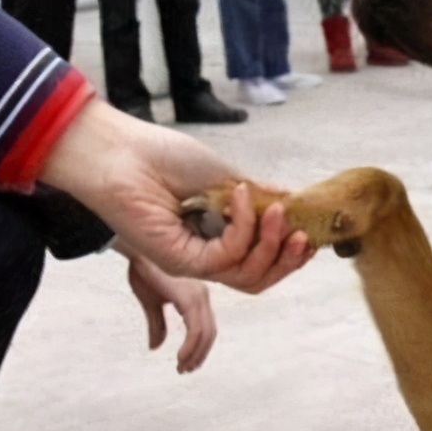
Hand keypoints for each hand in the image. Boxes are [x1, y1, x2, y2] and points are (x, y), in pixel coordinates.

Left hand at [40, 99, 315, 290]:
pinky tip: (236, 194)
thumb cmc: (163, 158)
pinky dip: (241, 227)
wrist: (121, 153)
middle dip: (288, 260)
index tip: (311, 230)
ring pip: (247, 275)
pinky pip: (226, 256)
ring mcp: (192, 260)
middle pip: (258, 277)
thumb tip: (295, 200)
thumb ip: (259, 195)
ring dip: (271, 243)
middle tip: (304, 235)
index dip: (289, 251)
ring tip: (277, 210)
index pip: (260, 258)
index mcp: (217, 235)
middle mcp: (206, 253)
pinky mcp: (180, 260)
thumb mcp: (226, 175)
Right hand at [118, 243, 215, 372]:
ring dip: (196, 354)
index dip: (200, 349)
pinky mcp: (189, 297)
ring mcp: (198, 295)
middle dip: (200, 355)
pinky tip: (180, 357)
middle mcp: (202, 295)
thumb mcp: (151, 302)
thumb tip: (156, 347)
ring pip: (205, 333)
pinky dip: (191, 347)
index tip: (187, 364)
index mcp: (197, 296)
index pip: (207, 328)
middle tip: (187, 370)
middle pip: (210, 333)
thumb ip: (158, 323)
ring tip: (183, 367)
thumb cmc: (144, 269)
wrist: (136, 249)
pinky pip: (195, 329)